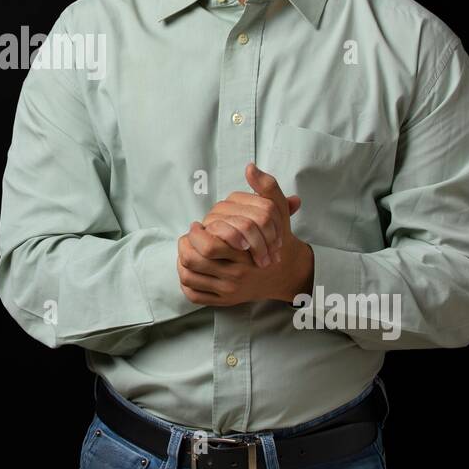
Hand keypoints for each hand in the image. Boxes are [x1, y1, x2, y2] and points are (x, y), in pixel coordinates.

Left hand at [175, 163, 313, 305]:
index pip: (208, 247)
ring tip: (187, 248)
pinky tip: (191, 267)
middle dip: (184, 245)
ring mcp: (228, 292)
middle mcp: (235, 277)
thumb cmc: (278, 239)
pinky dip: (185, 281)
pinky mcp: (222, 302)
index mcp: (245, 255)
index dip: (196, 234)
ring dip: (181, 261)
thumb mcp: (277, 212)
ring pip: (189, 277)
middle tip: (189, 236)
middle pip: (193, 262)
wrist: (286, 272)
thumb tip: (251, 167)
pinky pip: (193, 294)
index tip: (198, 225)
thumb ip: (267, 188)